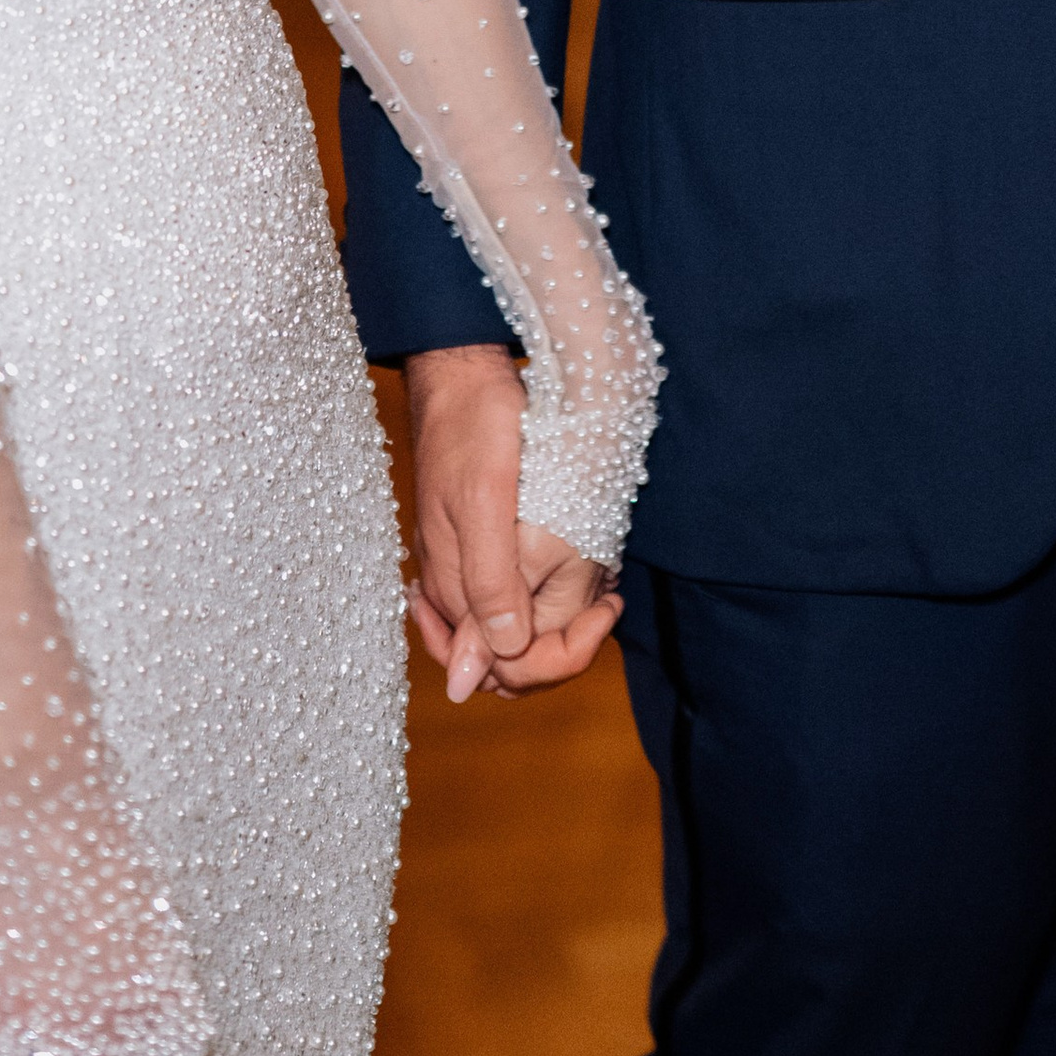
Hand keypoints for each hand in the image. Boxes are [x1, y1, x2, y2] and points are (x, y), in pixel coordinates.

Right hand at [400, 343, 623, 700]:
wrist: (457, 373)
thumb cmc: (473, 426)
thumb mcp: (485, 501)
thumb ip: (486, 586)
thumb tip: (471, 682)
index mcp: (453, 587)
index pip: (508, 669)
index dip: (562, 657)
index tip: (607, 610)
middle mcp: (448, 588)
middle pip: (506, 663)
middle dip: (563, 644)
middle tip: (608, 600)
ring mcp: (453, 567)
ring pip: (505, 635)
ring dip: (554, 624)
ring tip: (598, 590)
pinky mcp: (463, 544)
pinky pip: (496, 601)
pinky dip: (537, 599)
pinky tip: (562, 576)